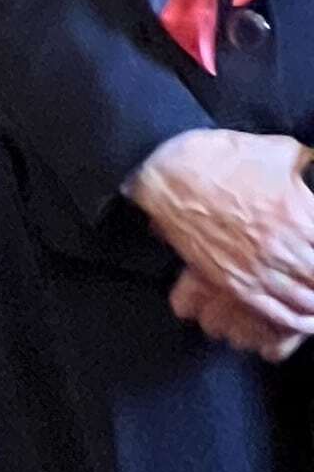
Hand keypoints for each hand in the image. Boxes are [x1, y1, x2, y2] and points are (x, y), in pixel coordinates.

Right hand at [128, 128, 313, 344]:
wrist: (171, 174)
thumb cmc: (222, 157)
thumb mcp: (277, 150)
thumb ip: (305, 163)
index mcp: (299, 215)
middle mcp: (283, 247)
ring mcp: (258, 267)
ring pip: (304, 299)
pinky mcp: (234, 281)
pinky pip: (273, 310)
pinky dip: (294, 320)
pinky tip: (307, 322)